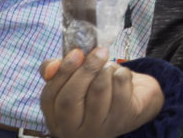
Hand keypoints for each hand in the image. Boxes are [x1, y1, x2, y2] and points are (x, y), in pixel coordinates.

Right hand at [40, 48, 164, 137]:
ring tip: (110, 66)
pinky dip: (122, 76)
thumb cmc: (97, 85)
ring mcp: (99, 130)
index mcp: (56, 119)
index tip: (76, 52)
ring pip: (96, 96)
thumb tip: (53, 65)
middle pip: (69, 100)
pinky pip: (120, 95)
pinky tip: (123, 74)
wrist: (133, 98)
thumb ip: (57, 69)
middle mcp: (74, 130)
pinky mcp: (122, 121)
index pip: (49, 98)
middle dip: (85, 70)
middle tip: (99, 52)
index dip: (61, 72)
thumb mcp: (75, 76)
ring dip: (106, 72)